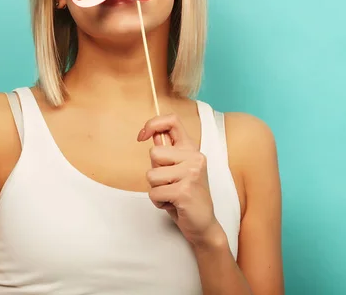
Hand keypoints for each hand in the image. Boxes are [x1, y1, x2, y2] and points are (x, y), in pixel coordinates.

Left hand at [138, 114, 222, 247]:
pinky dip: (158, 202)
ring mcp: (191, 174)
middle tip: (169, 183)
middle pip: (154, 153)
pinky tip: (172, 204)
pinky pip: (154, 193)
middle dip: (154, 172)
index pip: (172, 121)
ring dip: (156, 189)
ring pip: (151, 175)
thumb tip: (150, 134)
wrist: (203, 225)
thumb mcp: (176, 169)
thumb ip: (166, 152)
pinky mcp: (185, 191)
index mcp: (191, 149)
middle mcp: (194, 158)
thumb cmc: (186, 196)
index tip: (142, 136)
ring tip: (171, 194)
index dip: (152, 124)